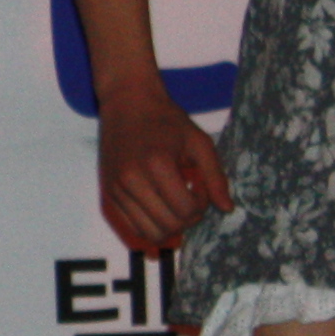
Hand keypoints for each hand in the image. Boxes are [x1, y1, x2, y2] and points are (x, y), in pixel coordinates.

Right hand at [97, 93, 233, 252]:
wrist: (127, 102)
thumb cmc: (165, 119)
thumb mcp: (198, 141)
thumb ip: (215, 176)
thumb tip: (227, 208)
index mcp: (157, 165)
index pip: (185, 210)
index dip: (201, 205)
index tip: (199, 186)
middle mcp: (132, 180)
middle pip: (168, 226)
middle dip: (187, 218)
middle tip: (190, 197)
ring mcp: (116, 189)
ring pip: (149, 233)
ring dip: (169, 225)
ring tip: (173, 203)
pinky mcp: (107, 193)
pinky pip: (130, 227)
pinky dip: (149, 225)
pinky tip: (158, 207)